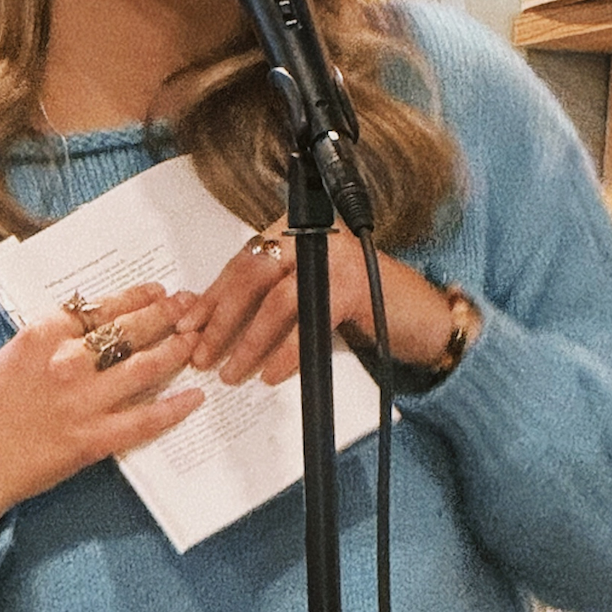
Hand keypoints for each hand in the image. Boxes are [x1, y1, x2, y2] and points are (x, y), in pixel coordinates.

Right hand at [0, 284, 206, 546]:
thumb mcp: (13, 358)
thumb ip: (52, 339)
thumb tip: (92, 325)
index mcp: (41, 336)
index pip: (100, 307)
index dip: (136, 297)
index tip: (157, 291)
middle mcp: (65, 362)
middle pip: (129, 331)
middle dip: (166, 315)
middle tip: (190, 306)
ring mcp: (81, 401)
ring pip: (144, 368)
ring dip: (175, 350)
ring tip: (195, 341)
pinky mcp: (91, 440)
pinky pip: (144, 420)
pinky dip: (174, 407)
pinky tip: (194, 397)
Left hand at [174, 228, 457, 385]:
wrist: (426, 321)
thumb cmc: (364, 314)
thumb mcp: (310, 302)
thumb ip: (271, 304)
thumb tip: (215, 330)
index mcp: (296, 236)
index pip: (241, 262)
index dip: (211, 296)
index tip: (185, 327)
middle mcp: (313, 238)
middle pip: (251, 273)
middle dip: (220, 318)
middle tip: (199, 354)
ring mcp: (335, 258)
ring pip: (275, 298)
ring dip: (247, 340)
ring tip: (231, 373)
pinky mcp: (355, 286)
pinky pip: (308, 321)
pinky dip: (286, 351)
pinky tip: (271, 374)